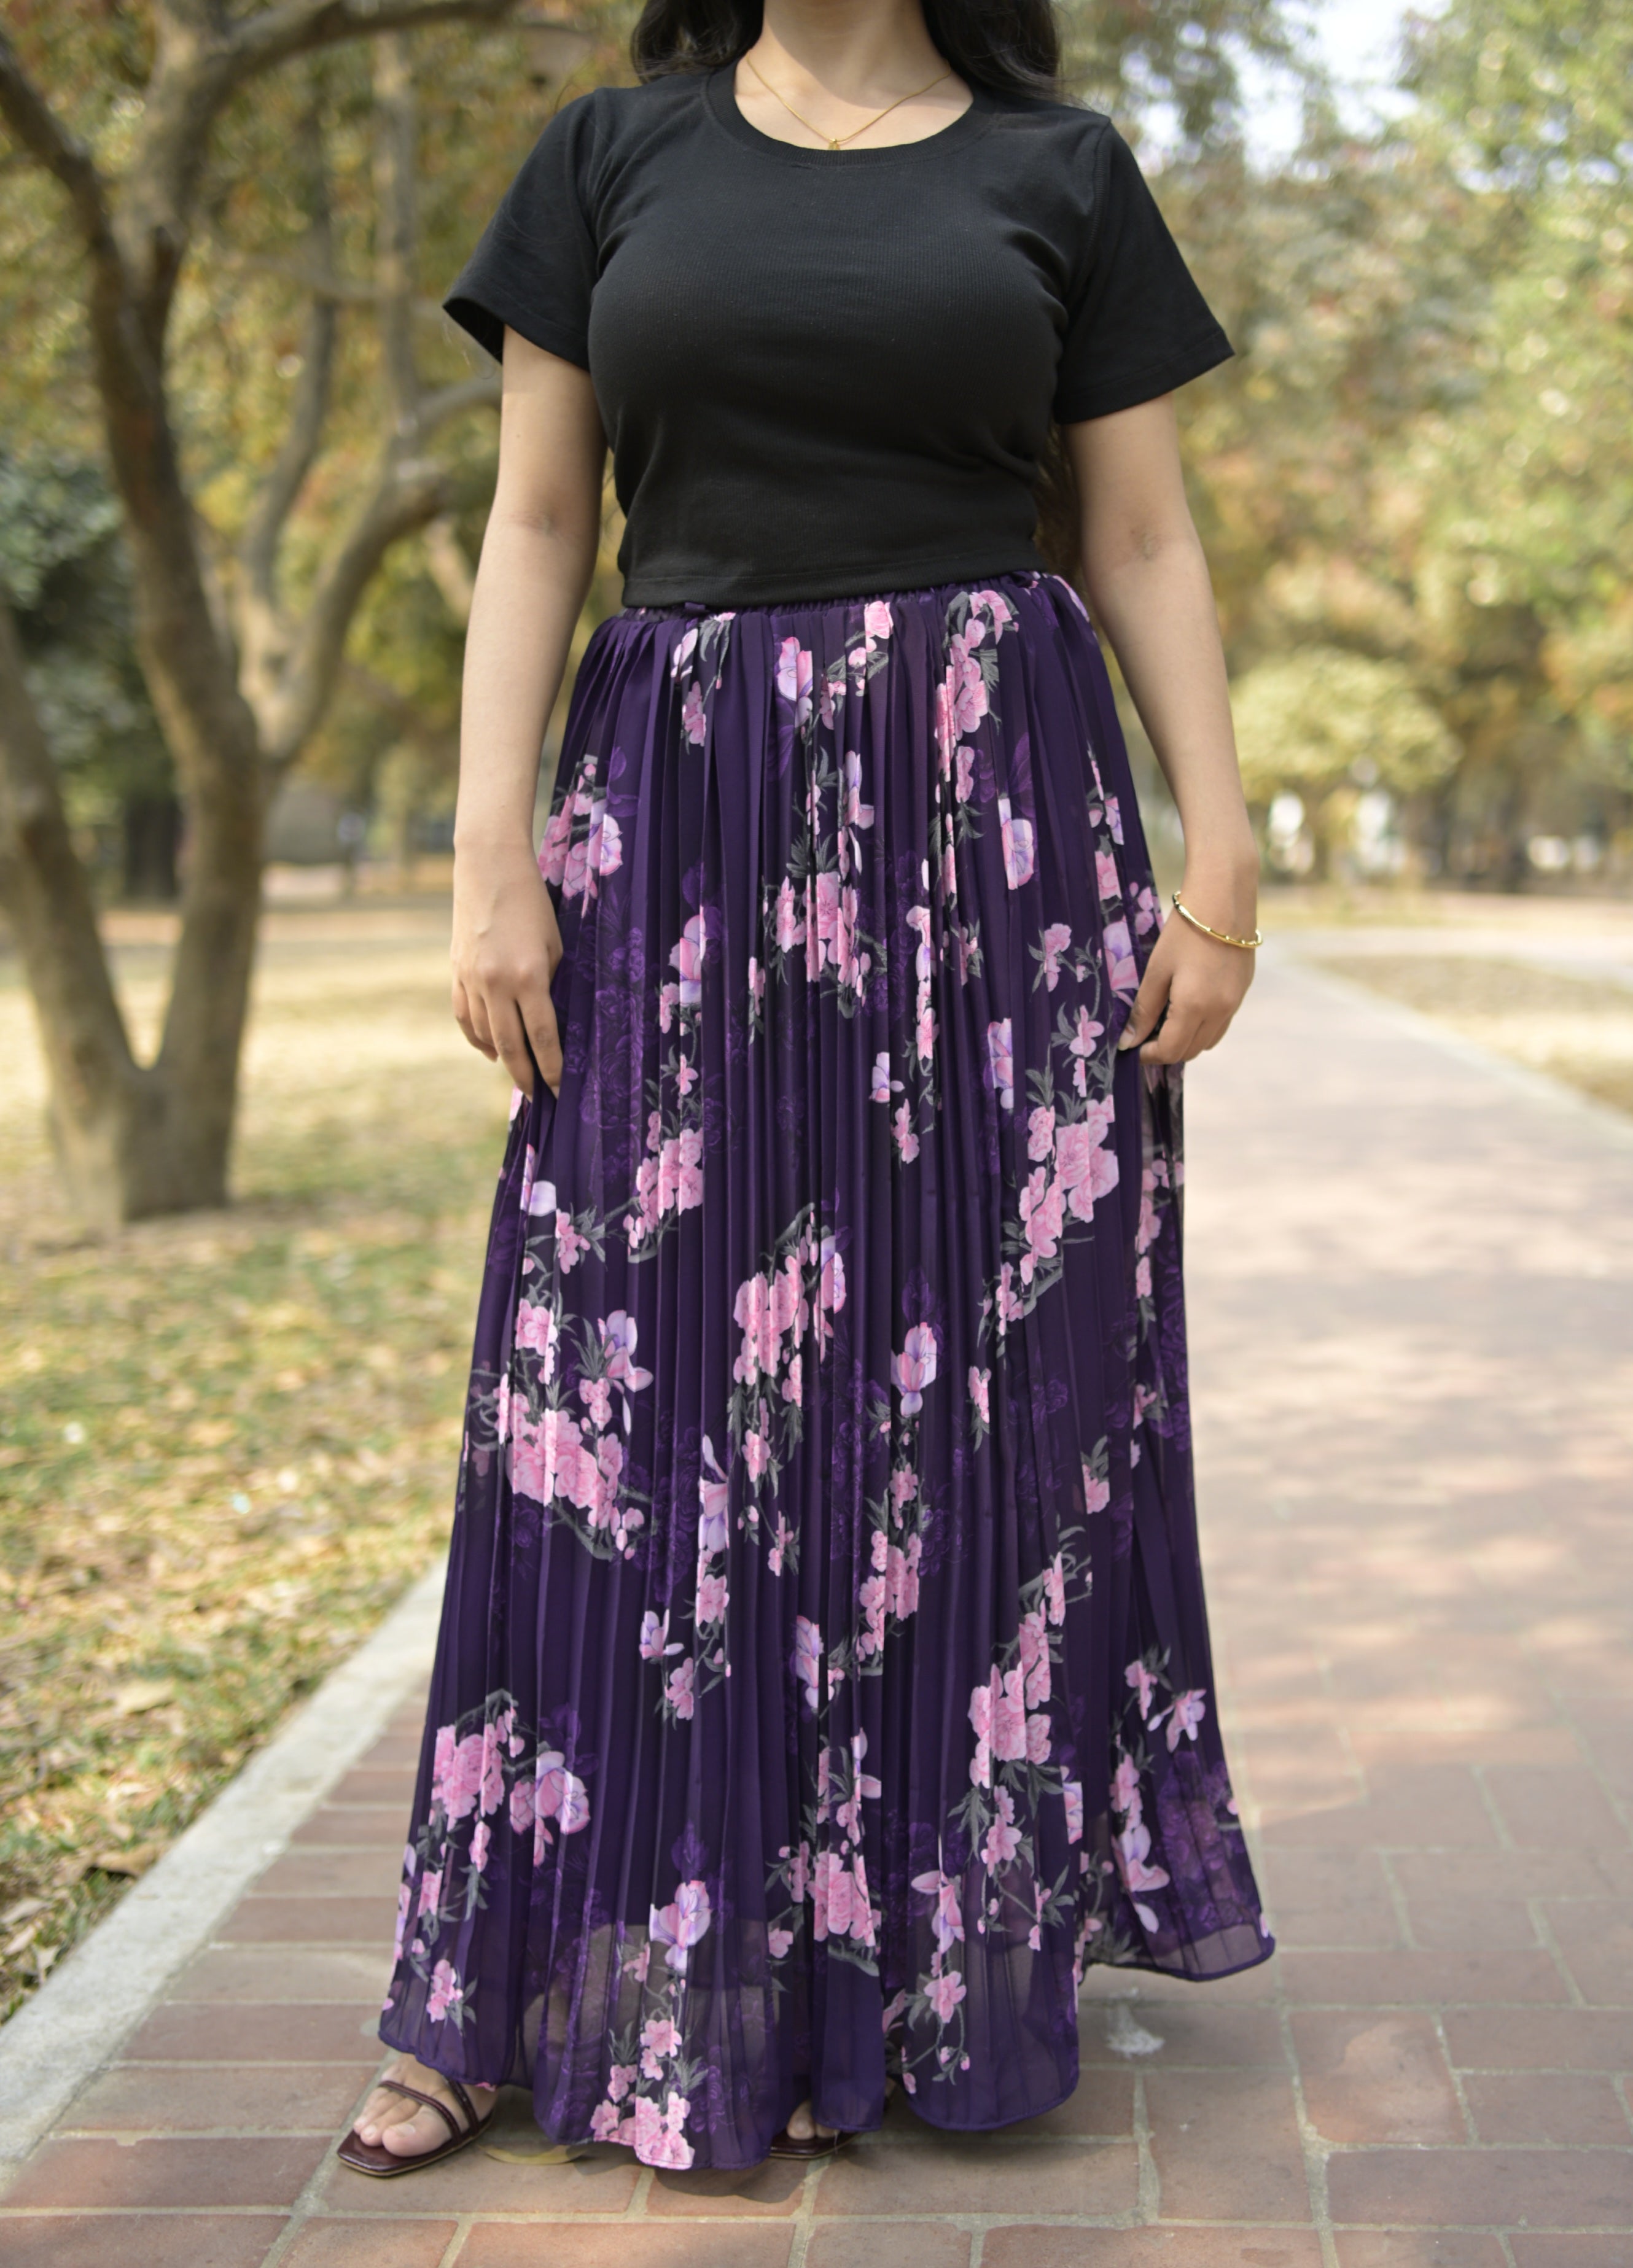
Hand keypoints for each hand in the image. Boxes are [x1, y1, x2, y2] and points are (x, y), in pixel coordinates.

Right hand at [450, 836, 563, 1095]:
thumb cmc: (533, 904)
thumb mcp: (554, 945)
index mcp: (528, 977)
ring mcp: (471, 980)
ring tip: (519, 1073)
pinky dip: (477, 1037)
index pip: (542, 1037)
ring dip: (502, 1057)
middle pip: (511, 1045)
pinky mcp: (456, 972)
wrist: (489, 868)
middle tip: (539, 1096)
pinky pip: (464, 1016)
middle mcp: (496, 984)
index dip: (552, 1068)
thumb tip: (548, 1020)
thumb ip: (550, 983)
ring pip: (484, 1034)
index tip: (560, 1089)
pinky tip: (490, 1050)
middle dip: (526, 1074)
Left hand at [1117, 880, 1256, 1064]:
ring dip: (1186, 1040)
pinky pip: (1221, 1023)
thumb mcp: (1156, 970)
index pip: (1171, 1051)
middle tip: (1145, 1034)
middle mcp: (1220, 1012)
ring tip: (1166, 1021)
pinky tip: (1188, 1006)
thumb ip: (1144, 1009)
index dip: (1149, 1054)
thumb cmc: (1183, 932)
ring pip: (1208, 1041)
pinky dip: (1203, 1026)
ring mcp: (1235, 1003)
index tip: (1132, 1046)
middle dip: (1166, 1050)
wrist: (1224, 899)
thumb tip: (1128, 1041)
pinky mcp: (1243, 992)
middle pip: (1190, 1051)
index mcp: (1195, 1007)